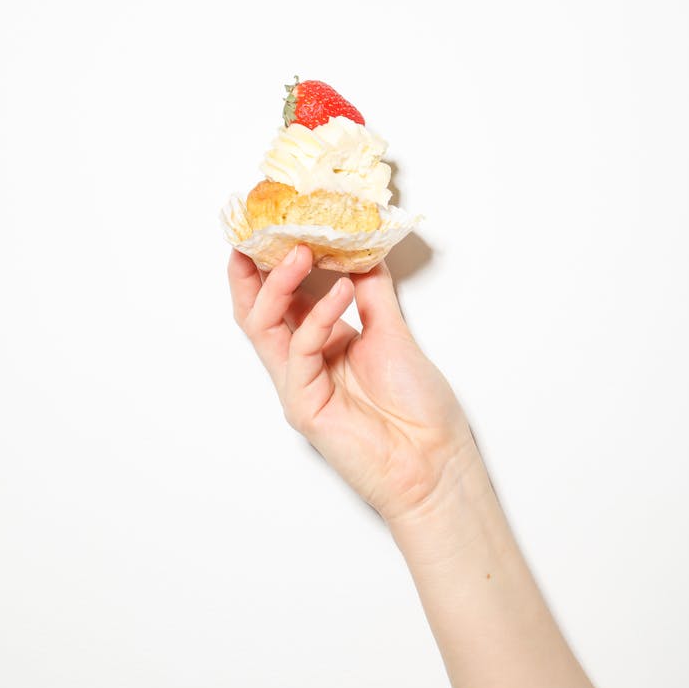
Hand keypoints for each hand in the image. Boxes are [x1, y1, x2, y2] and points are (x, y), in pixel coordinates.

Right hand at [228, 244, 479, 528]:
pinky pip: (300, 352)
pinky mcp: (305, 406)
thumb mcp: (394, 333)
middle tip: (258, 232)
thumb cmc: (419, 407)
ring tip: (302, 251)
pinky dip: (318, 318)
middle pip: (256, 311)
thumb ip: (373, 292)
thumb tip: (362, 249)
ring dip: (278, 284)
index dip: (272, 263)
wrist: (436, 461)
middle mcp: (303, 363)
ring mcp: (299, 385)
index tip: (273, 226)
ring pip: (263, 327)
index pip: (283, 298)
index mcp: (320, 344)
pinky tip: (343, 293)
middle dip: (252, 270)